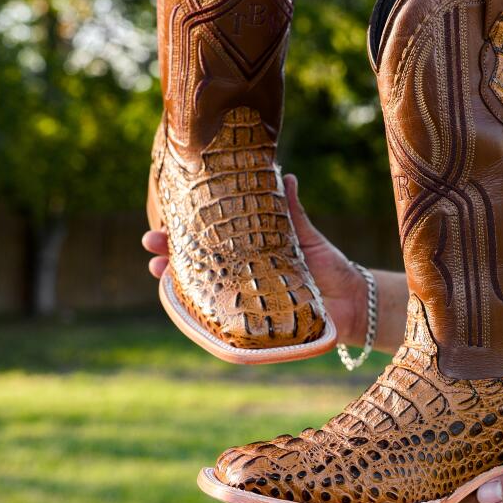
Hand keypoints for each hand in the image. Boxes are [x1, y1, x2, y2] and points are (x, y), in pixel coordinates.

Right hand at [141, 173, 366, 343]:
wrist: (352, 301)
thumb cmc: (327, 267)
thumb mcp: (305, 236)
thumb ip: (292, 210)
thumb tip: (285, 175)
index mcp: (247, 255)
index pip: (208, 242)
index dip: (183, 232)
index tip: (162, 218)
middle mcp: (240, 280)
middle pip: (195, 268)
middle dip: (168, 255)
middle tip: (151, 242)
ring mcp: (243, 304)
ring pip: (200, 295)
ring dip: (176, 284)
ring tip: (160, 270)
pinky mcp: (252, 328)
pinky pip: (221, 325)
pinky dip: (202, 319)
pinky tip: (187, 308)